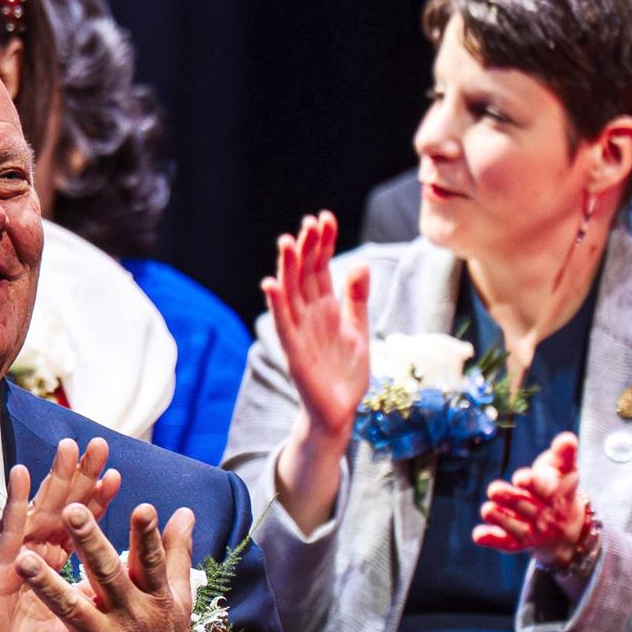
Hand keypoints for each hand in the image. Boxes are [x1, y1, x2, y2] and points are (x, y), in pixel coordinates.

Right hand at [0, 439, 120, 631]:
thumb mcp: (62, 626)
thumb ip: (83, 605)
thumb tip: (118, 597)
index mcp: (46, 565)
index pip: (76, 526)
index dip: (95, 500)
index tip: (116, 475)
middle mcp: (29, 552)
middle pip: (60, 506)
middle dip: (79, 475)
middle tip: (98, 444)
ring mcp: (10, 555)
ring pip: (37, 508)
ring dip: (54, 476)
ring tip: (70, 447)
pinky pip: (6, 528)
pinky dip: (15, 500)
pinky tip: (22, 473)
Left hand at [0, 502, 213, 631]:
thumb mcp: (178, 603)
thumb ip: (175, 555)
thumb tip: (183, 512)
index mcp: (153, 599)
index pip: (150, 562)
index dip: (146, 536)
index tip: (142, 508)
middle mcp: (130, 619)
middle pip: (107, 576)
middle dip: (89, 543)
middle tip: (70, 510)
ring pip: (72, 611)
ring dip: (47, 586)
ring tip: (22, 561)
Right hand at [261, 211, 371, 442]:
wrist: (339, 413)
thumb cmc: (345, 373)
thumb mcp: (358, 329)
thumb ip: (357, 298)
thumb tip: (360, 262)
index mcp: (325, 308)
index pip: (321, 268)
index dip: (323, 244)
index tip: (326, 218)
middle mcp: (309, 315)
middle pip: (305, 275)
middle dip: (307, 248)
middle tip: (310, 222)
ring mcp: (300, 332)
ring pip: (291, 294)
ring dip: (287, 268)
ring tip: (287, 242)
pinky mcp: (294, 352)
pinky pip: (283, 325)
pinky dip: (277, 305)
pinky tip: (271, 284)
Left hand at [475, 432, 587, 566]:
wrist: (567, 528)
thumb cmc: (559, 489)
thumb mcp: (565, 471)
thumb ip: (564, 455)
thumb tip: (567, 439)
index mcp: (554, 495)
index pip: (544, 489)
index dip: (532, 484)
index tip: (520, 478)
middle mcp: (543, 515)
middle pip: (525, 507)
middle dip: (510, 498)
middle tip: (494, 489)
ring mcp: (531, 531)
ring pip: (515, 527)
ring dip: (500, 519)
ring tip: (487, 509)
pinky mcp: (517, 543)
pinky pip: (506, 544)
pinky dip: (493, 540)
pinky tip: (478, 535)